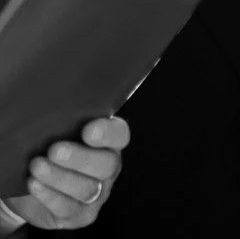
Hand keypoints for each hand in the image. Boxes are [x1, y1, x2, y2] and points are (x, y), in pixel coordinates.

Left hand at [1, 117, 129, 230]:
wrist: (31, 185)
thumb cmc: (46, 151)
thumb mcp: (55, 133)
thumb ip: (61, 122)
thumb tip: (49, 113)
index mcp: (108, 142)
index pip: (119, 135)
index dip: (108, 133)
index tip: (89, 130)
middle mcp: (109, 168)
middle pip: (106, 164)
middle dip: (80, 158)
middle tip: (55, 150)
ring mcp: (98, 193)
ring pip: (87, 188)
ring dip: (59, 177)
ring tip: (36, 166)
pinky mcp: (81, 214)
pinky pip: (68, 207)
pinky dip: (50, 195)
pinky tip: (34, 184)